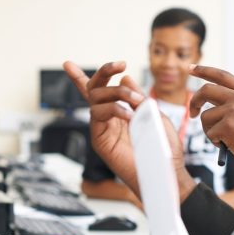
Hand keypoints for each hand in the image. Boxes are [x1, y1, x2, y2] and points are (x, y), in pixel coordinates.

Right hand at [64, 61, 196, 202]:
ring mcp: (101, 129)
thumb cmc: (163, 146)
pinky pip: (98, 115)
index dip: (80, 78)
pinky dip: (115, 110)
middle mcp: (106, 119)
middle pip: (94, 89)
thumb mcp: (153, 114)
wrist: (166, 169)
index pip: (97, 92)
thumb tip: (124, 78)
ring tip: (136, 101)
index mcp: (118, 112)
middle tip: (121, 64)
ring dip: (118, 93)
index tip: (68, 64)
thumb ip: (138, 98)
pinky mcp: (100, 140)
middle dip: (104, 72)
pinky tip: (130, 116)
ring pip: (96, 98)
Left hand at [189, 65, 233, 168]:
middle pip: (206, 90)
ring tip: (225, 140)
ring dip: (209, 131)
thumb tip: (213, 108)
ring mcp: (233, 110)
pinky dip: (216, 142)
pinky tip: (231, 146)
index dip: (205, 70)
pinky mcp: (227, 125)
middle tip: (193, 113)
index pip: (222, 76)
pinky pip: (210, 133)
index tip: (191, 68)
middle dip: (195, 101)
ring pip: (206, 116)